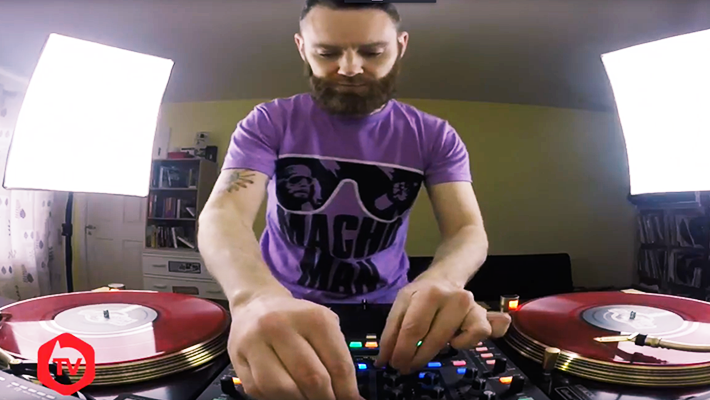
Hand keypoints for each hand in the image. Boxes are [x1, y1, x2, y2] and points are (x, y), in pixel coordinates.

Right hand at [228, 293, 362, 399]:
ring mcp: (256, 342)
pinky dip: (276, 398)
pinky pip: (260, 391)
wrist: (257, 302)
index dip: (347, 391)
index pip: (338, 365)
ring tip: (307, 398)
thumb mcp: (324, 326)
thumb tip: (350, 397)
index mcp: (313, 318)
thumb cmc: (297, 318)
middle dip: (324, 399)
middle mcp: (282, 326)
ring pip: (282, 389)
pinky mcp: (238, 358)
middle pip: (311, 378)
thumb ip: (337, 358)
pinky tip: (286, 394)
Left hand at [375, 277, 510, 373]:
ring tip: (419, 357)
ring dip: (429, 356)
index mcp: (427, 293)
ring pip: (449, 342)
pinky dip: (464, 344)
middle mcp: (451, 297)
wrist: (445, 278)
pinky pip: (476, 337)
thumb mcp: (402, 304)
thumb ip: (392, 331)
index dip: (401, 351)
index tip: (392, 364)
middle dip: (413, 358)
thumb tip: (383, 360)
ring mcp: (468, 306)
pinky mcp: (480, 314)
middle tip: (403, 367)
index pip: (412, 329)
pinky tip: (453, 342)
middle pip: (431, 339)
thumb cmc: (421, 294)